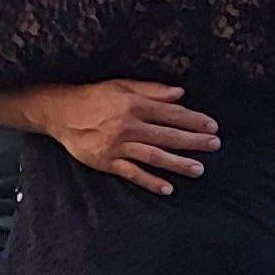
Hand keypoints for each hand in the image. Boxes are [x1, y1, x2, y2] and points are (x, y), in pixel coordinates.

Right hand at [35, 79, 217, 193]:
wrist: (60, 112)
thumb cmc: (94, 96)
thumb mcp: (122, 86)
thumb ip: (152, 90)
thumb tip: (180, 93)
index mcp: (134, 105)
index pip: (171, 114)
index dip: (194, 120)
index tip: (212, 126)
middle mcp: (128, 125)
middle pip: (167, 135)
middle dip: (193, 141)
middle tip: (214, 146)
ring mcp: (117, 146)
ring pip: (153, 156)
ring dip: (177, 164)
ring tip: (198, 169)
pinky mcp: (107, 162)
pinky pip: (132, 173)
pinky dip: (150, 181)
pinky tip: (168, 188)